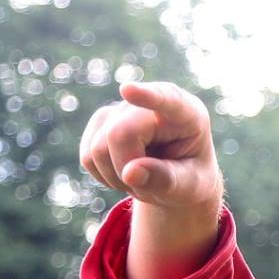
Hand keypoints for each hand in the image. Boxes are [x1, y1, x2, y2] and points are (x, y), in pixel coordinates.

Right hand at [80, 81, 221, 210]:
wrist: (177, 176)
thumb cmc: (190, 178)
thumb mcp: (191, 186)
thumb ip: (167, 180)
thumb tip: (130, 173)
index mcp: (189, 114)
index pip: (168, 100)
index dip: (147, 95)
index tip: (127, 90)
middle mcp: (152, 104)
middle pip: (119, 134)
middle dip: (127, 170)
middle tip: (150, 189)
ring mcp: (122, 109)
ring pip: (98, 150)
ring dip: (117, 178)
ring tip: (143, 178)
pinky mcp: (101, 120)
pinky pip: (88, 158)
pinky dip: (104, 176)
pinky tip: (126, 172)